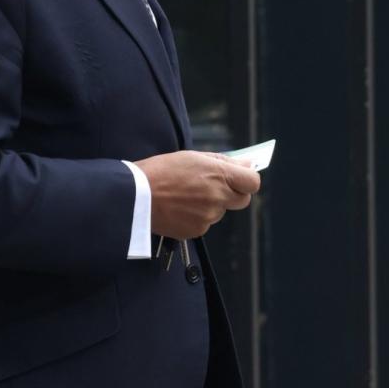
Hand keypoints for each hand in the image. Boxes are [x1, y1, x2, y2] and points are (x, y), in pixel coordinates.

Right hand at [133, 151, 260, 239]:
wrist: (136, 195)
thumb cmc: (160, 171)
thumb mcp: (191, 157)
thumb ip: (222, 161)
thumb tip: (246, 164)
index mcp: (218, 174)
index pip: (253, 182)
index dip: (247, 179)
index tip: (239, 177)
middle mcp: (217, 197)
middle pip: (242, 200)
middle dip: (232, 193)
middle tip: (212, 185)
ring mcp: (208, 216)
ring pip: (220, 211)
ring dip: (211, 204)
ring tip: (186, 195)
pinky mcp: (197, 230)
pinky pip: (205, 222)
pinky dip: (197, 216)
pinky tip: (180, 207)